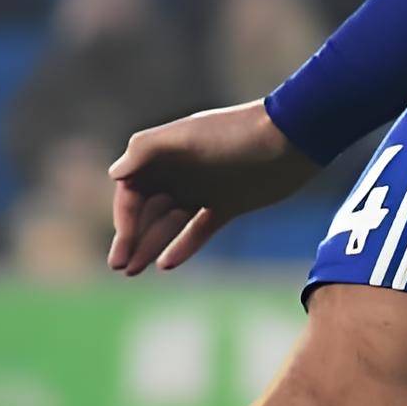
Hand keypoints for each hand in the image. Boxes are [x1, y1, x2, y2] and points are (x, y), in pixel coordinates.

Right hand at [109, 101, 317, 275]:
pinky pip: (199, 230)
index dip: (124, 216)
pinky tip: (165, 265)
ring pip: (169, 223)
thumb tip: (114, 174)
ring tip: (133, 271)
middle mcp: (180, 173)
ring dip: (150, 245)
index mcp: (165, 155)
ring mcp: (204, 190)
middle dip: (131, 238)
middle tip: (119, 267)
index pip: (131, 191)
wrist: (292, 139)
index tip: (124, 240)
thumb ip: (147, 149)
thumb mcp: (188, 136)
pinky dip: (183, 246)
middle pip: (146, 210)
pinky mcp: (228, 205)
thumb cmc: (236, 133)